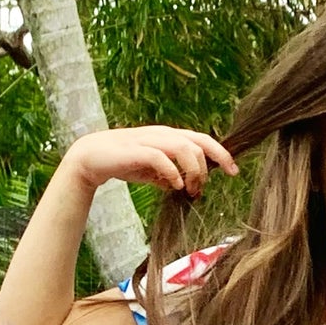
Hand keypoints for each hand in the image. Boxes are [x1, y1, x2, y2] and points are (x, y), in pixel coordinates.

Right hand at [66, 125, 238, 196]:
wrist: (92, 158)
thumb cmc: (125, 163)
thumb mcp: (154, 172)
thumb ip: (171, 176)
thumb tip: (187, 187)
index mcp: (170, 137)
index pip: (203, 140)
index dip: (221, 154)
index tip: (233, 172)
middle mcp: (163, 134)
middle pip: (198, 143)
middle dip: (207, 167)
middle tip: (201, 190)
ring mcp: (150, 140)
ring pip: (183, 147)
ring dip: (193, 171)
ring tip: (189, 189)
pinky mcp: (136, 149)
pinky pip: (161, 157)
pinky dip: (173, 171)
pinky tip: (175, 185)